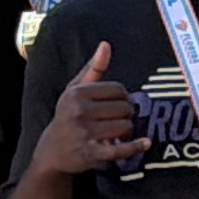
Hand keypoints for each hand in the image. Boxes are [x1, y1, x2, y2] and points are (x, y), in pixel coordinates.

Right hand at [33, 39, 140, 177]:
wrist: (52, 152)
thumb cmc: (68, 116)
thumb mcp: (75, 90)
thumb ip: (93, 68)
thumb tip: (106, 45)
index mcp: (77, 93)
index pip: (117, 89)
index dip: (123, 97)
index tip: (117, 104)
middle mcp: (79, 111)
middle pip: (124, 108)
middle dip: (126, 114)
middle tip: (118, 120)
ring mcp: (85, 133)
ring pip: (125, 126)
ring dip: (127, 131)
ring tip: (118, 133)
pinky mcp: (91, 153)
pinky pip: (120, 149)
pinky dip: (135, 147)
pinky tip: (146, 143)